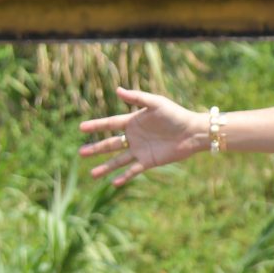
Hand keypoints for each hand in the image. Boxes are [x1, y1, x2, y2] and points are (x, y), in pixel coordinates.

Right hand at [78, 87, 202, 186]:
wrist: (193, 131)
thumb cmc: (176, 114)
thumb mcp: (156, 103)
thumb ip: (137, 98)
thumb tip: (117, 90)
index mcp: (133, 122)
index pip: (110, 124)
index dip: (96, 125)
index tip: (81, 128)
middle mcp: (134, 137)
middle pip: (110, 144)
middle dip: (95, 148)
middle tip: (80, 152)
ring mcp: (140, 150)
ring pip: (118, 160)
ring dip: (105, 167)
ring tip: (92, 174)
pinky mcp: (149, 161)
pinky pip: (133, 170)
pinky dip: (124, 176)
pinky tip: (113, 183)